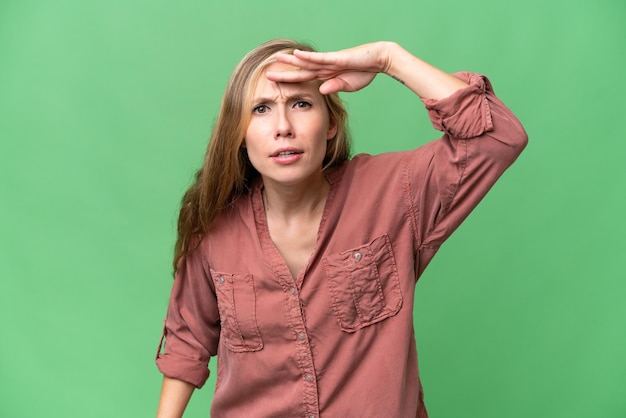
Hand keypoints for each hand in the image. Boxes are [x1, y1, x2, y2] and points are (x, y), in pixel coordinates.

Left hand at [265, 42, 392, 94]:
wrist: (379, 60)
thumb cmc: (364, 71)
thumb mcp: (347, 85)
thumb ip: (334, 87)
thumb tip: (321, 90)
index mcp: (326, 75)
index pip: (305, 79)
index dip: (291, 82)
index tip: (277, 85)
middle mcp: (325, 67)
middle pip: (301, 70)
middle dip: (284, 72)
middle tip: (267, 74)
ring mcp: (330, 62)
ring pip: (306, 63)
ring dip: (291, 61)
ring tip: (276, 59)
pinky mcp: (337, 58)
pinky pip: (320, 58)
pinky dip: (308, 57)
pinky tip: (297, 55)